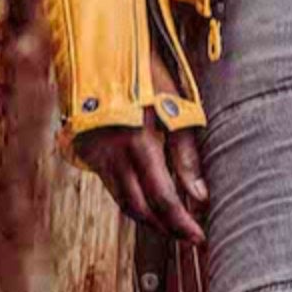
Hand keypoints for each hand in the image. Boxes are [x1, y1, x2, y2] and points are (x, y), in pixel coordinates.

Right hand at [73, 47, 209, 245]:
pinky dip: (135, 200)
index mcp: (138, 144)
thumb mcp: (175, 108)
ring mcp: (99, 157)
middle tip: (190, 235)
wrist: (101, 52)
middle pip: (140, 209)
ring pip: (125, 202)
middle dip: (166, 227)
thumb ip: (186, 154)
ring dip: (151, 218)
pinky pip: (115, 188)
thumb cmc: (145, 75)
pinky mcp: (91, 156)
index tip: (199, 238)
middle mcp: (114, 156)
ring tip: (176, 223)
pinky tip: (153, 200)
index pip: (162, 197)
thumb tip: (200, 196)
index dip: (181, 223)